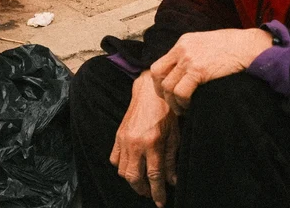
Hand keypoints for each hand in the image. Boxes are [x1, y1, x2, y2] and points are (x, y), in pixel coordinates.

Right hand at [110, 71, 178, 207]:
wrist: (150, 93)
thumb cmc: (166, 113)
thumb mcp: (175, 137)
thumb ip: (171, 160)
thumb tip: (172, 181)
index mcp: (152, 144)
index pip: (154, 176)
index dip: (158, 192)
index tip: (161, 203)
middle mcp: (135, 144)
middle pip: (134, 177)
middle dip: (143, 190)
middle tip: (151, 194)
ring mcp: (124, 140)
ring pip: (122, 171)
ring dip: (132, 180)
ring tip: (142, 182)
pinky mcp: (118, 136)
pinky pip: (115, 158)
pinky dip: (122, 167)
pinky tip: (132, 167)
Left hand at [150, 28, 273, 113]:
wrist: (250, 45)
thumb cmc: (235, 47)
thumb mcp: (207, 43)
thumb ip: (195, 53)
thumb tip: (190, 69)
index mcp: (183, 42)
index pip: (160, 63)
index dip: (160, 81)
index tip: (168, 92)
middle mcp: (181, 49)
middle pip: (158, 74)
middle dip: (162, 92)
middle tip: (172, 103)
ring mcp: (188, 60)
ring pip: (168, 86)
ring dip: (172, 101)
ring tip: (182, 109)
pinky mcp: (198, 71)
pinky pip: (181, 92)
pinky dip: (183, 102)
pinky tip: (190, 106)